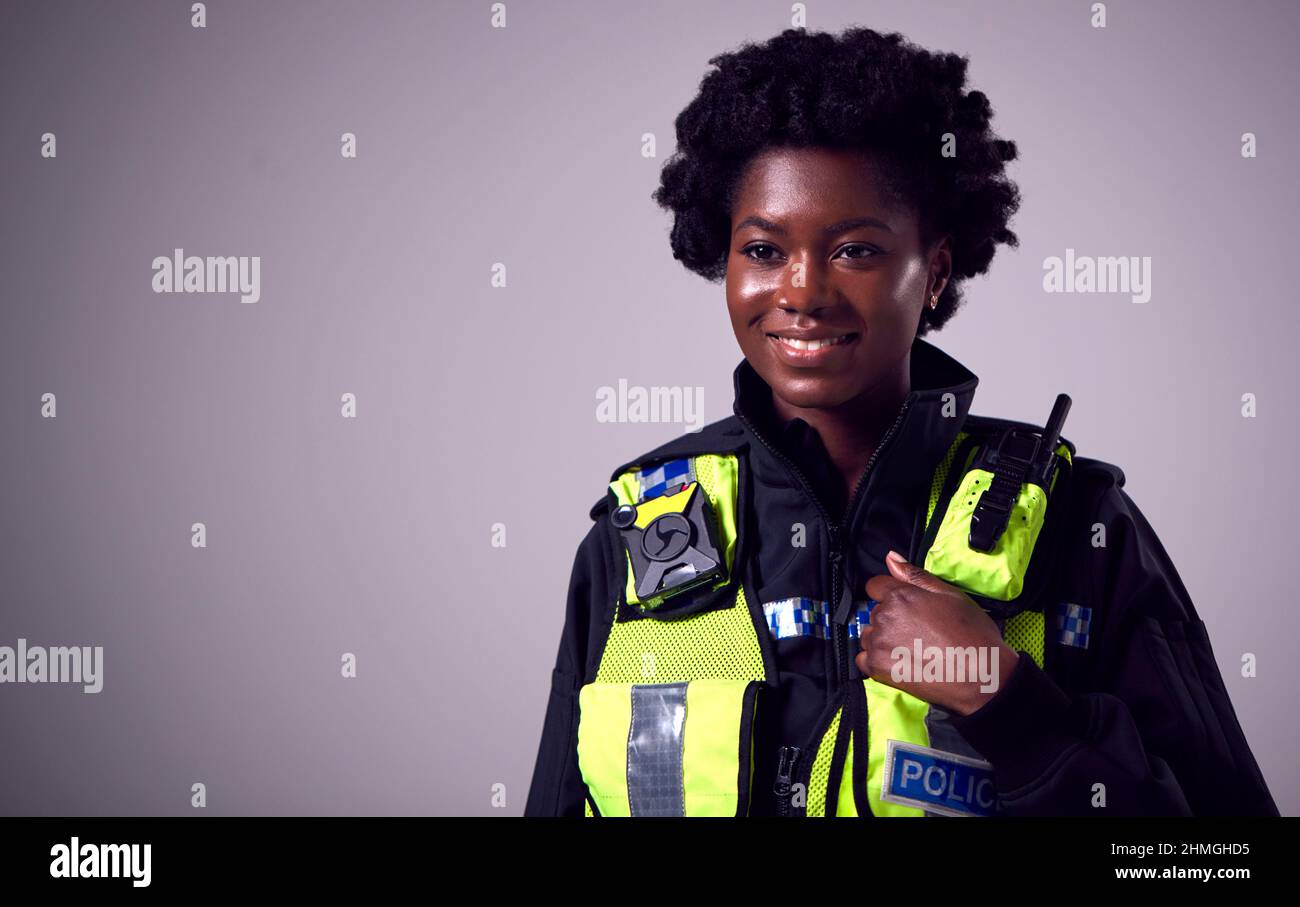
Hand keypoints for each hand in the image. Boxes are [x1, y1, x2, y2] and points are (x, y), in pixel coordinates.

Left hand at [855, 549, 1018, 715]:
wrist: (981, 675)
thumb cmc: (971, 634)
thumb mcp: (950, 594)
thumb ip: (916, 575)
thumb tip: (891, 558)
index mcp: (900, 596)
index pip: (875, 586)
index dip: (890, 594)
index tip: (905, 606)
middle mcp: (884, 617)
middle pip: (875, 612)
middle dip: (890, 618)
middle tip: (918, 631)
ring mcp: (879, 644)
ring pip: (869, 635)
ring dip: (883, 639)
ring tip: (912, 649)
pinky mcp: (877, 668)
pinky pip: (863, 659)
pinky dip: (877, 661)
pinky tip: (900, 662)